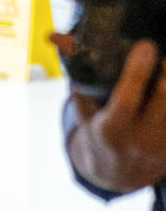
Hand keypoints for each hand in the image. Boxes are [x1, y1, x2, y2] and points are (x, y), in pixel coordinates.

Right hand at [55, 36, 165, 191]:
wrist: (116, 174)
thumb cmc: (96, 133)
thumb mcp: (83, 109)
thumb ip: (76, 73)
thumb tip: (57, 37)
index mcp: (110, 129)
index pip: (127, 96)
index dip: (138, 70)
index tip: (145, 45)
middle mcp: (140, 139)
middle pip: (163, 97)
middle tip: (161, 52)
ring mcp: (162, 145)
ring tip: (164, 66)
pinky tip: (163, 85)